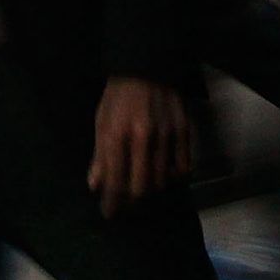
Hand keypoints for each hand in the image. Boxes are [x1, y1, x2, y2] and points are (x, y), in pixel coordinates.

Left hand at [88, 76, 193, 216]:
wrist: (147, 66)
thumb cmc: (118, 96)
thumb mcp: (101, 121)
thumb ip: (100, 155)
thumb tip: (95, 185)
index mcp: (118, 134)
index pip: (115, 181)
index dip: (112, 203)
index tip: (109, 213)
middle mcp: (143, 138)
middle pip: (141, 187)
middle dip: (131, 202)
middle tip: (126, 204)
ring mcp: (167, 135)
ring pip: (162, 181)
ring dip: (151, 191)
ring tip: (143, 190)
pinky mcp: (184, 130)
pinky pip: (182, 167)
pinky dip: (173, 177)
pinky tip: (165, 175)